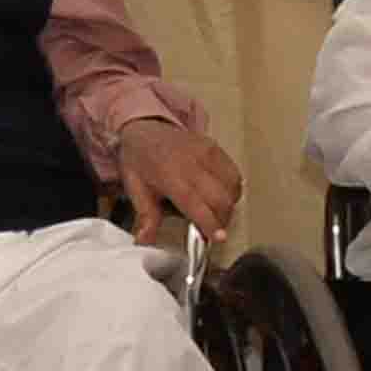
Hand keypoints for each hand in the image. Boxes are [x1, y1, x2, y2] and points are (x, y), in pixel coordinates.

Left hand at [111, 123, 242, 245]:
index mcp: (169, 174)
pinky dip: (232, 189)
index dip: (210, 222)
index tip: (218, 237)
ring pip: (231, 187)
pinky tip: (219, 194)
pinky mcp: (215, 147)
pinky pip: (234, 174)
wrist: (144, 130)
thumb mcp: (136, 189)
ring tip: (214, 212)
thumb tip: (145, 241)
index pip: (196, 203)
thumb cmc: (140, 161)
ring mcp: (206, 152)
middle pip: (220, 198)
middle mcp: (191, 162)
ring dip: (228, 205)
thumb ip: (146, 216)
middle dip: (221, 219)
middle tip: (212, 229)